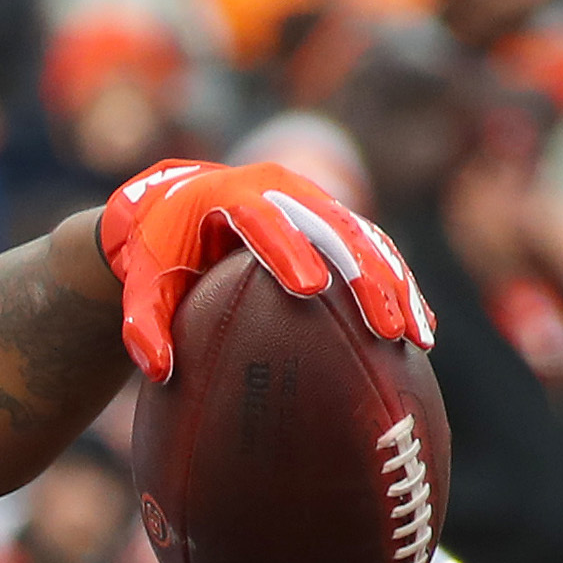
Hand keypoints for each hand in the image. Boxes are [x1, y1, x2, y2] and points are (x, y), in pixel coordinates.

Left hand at [99, 160, 435, 380]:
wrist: (174, 206)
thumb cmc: (156, 251)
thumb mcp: (141, 283)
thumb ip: (142, 324)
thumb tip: (157, 371)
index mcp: (231, 196)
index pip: (264, 221)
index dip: (289, 251)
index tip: (312, 288)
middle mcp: (281, 191)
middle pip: (334, 230)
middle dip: (365, 278)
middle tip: (385, 328)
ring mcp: (313, 202)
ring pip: (366, 241)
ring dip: (396, 287)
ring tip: (417, 337)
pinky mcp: (333, 220)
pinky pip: (374, 251)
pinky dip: (398, 286)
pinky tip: (421, 329)